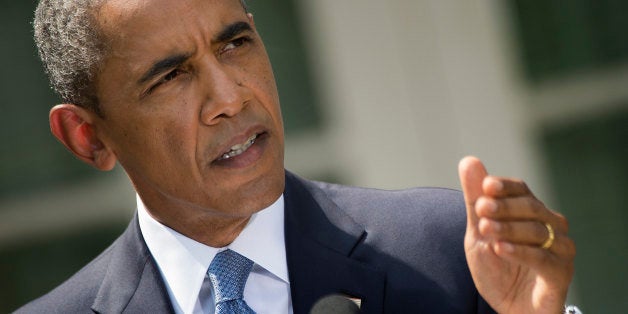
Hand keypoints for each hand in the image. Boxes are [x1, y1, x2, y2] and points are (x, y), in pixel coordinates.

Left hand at [458, 156, 574, 313]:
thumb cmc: (498, 267)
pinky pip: (543, 258)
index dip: (505, 186)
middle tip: (481, 209)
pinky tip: (499, 248)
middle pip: (530, 207)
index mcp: (531, 211)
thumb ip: (475, 200)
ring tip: (485, 229)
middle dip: (503, 206)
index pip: (521, 189)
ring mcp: (560, 248)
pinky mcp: (561, 273)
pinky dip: (520, 252)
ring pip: (537, 230)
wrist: (510, 307)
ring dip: (508, 228)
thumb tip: (468, 160)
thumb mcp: (479, 232)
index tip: (486, 186)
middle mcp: (551, 225)